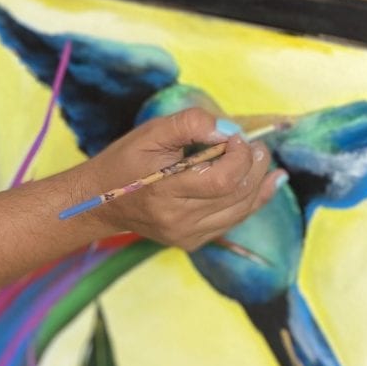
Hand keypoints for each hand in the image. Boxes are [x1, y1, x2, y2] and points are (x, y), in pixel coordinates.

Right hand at [74, 108, 281, 248]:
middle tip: (258, 146)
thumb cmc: (125, 161)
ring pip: (240, 211)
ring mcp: (186, 235)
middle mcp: (178, 220)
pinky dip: (252, 200)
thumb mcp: (151, 132)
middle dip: (255, 166)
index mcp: (165, 192)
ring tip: (263, 160)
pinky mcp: (191, 242)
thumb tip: (229, 130)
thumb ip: (190, 124)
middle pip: (236, 195)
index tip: (238, 137)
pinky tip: (267, 183)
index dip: (240, 156)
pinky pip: (232, 221)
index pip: (222, 180)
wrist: (100, 202)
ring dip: (259, 184)